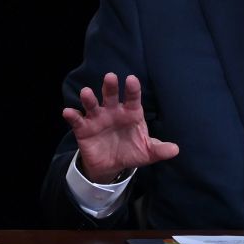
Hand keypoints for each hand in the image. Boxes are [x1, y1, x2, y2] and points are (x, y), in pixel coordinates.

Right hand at [61, 73, 178, 182]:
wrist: (111, 166)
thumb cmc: (132, 152)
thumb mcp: (147, 152)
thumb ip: (160, 149)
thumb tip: (175, 150)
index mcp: (131, 113)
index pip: (132, 98)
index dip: (132, 89)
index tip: (131, 80)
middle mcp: (113, 111)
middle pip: (111, 95)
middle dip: (110, 87)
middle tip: (110, 77)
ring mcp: (97, 118)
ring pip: (92, 104)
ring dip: (89, 98)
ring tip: (86, 92)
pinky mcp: (84, 129)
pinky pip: (77, 120)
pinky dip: (72, 115)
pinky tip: (68, 112)